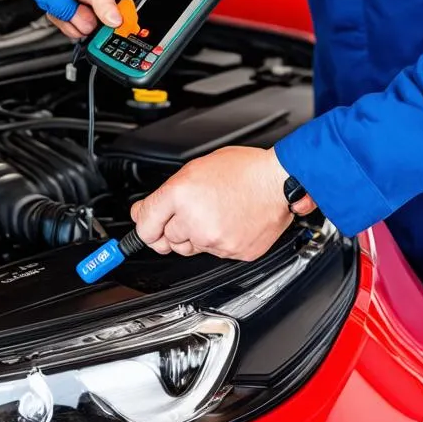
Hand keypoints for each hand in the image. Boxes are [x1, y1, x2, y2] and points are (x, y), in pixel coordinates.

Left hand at [130, 147, 314, 260]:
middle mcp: (194, 219)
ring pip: (192, 247)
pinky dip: (222, 241)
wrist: (280, 180)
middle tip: (197, 210)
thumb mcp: (197, 168)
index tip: (145, 229)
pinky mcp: (233, 252)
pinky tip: (233, 221)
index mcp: (181, 193)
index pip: (145, 224)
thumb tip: (142, 212)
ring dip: (199, 235)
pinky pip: (216, 253)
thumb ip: (166, 193)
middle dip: (177, 227)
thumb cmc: (244, 169)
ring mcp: (214, 239)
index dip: (145, 226)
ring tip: (220, 212)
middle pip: (168, 239)